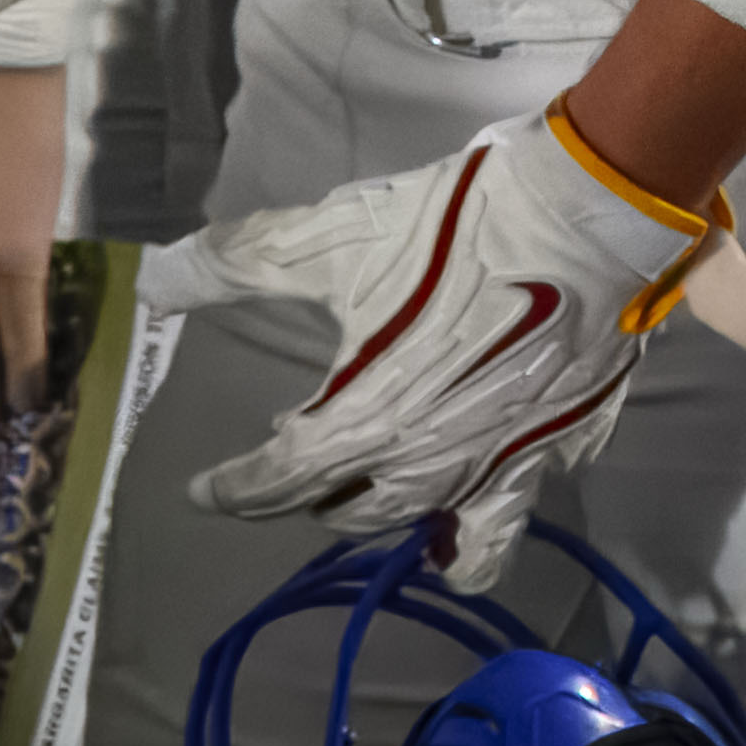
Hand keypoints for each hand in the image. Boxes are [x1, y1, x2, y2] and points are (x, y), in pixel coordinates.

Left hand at [166, 104, 710, 590]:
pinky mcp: (557, 447)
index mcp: (363, 420)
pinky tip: (470, 513)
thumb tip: (155, 280)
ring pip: (426, 526)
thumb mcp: (343, 237)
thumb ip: (247, 260)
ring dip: (387, 516)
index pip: (278, 478)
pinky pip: (507, 517)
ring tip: (370, 498)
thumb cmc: (461, 226)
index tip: (203, 490)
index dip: (233, 488)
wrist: (590, 214)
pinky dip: (478, 531)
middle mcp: (425, 464)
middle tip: (297, 465)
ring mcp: (498, 463)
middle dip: (310, 495)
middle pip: (348, 511)